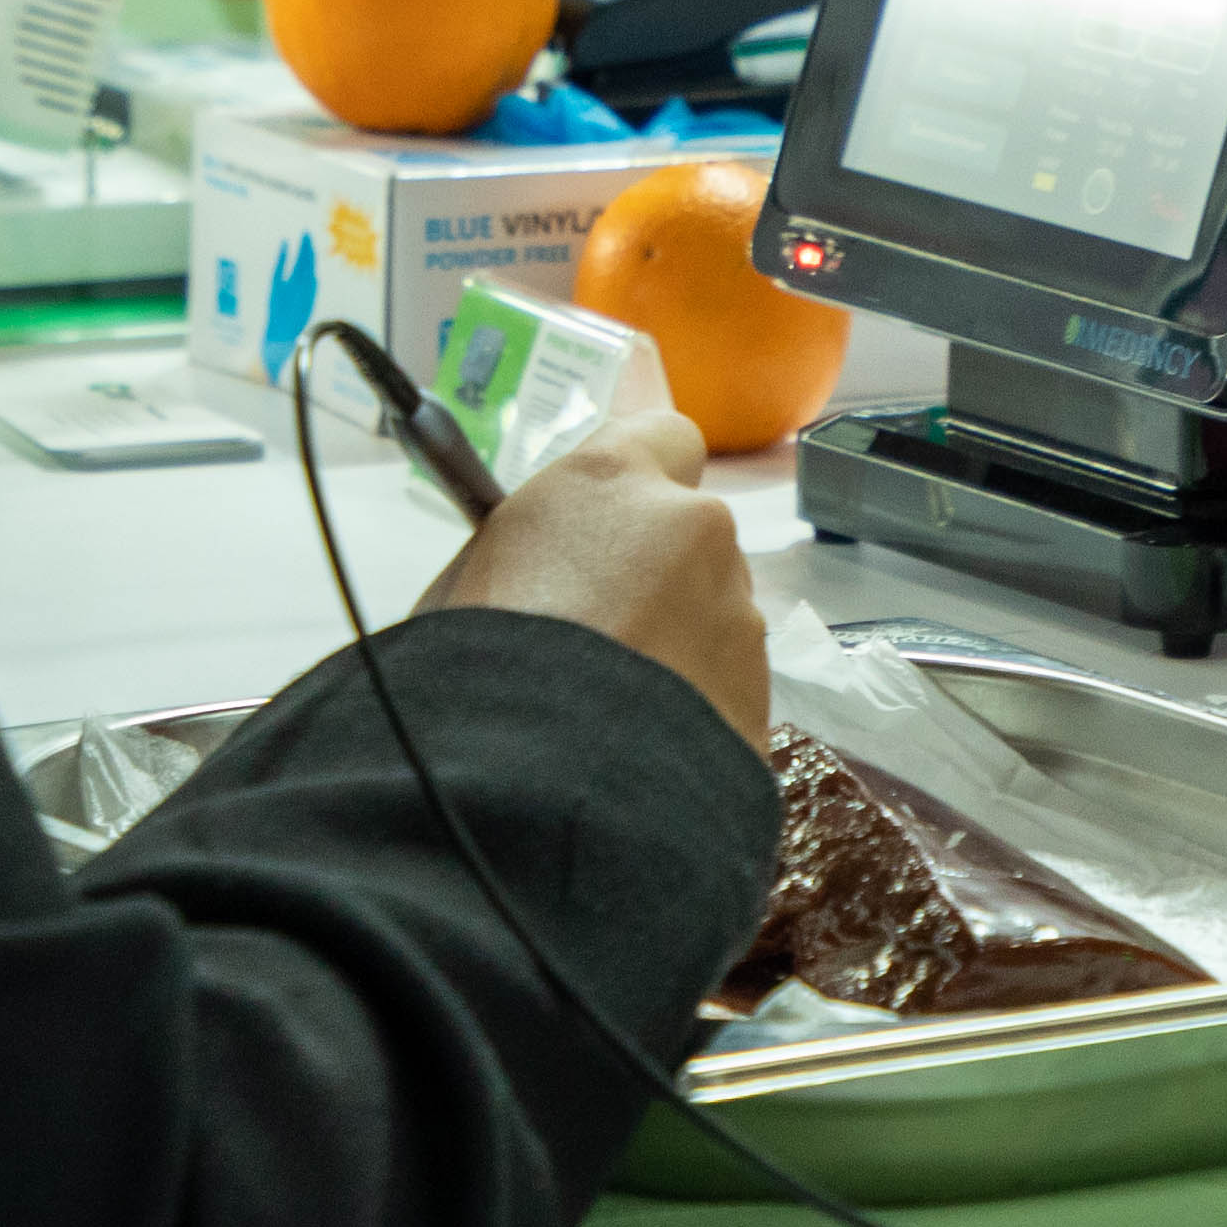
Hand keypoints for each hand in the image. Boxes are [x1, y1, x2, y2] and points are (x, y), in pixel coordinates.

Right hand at [420, 410, 771, 743]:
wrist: (534, 791)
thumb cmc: (471, 674)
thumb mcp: (466, 579)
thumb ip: (532, 546)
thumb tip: (543, 558)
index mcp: (611, 480)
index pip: (662, 435)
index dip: (644, 478)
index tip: (614, 518)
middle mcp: (693, 530)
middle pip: (690, 538)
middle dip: (656, 577)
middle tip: (594, 638)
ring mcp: (737, 615)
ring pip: (713, 618)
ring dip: (675, 649)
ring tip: (608, 715)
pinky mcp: (760, 697)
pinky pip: (724, 692)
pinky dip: (693, 713)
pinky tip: (636, 755)